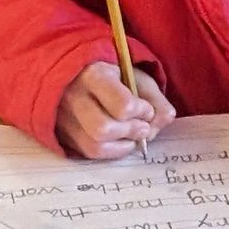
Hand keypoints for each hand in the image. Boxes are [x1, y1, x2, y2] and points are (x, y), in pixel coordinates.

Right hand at [57, 62, 174, 159]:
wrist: (74, 75)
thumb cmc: (111, 75)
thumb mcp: (135, 75)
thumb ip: (154, 97)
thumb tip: (165, 119)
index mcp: (93, 75)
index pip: (122, 105)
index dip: (141, 112)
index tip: (146, 109)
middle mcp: (73, 97)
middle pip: (103, 129)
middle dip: (131, 131)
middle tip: (143, 127)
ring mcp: (64, 118)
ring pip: (94, 145)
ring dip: (122, 145)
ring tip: (134, 135)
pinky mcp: (62, 134)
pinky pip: (87, 153)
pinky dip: (111, 152)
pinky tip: (122, 142)